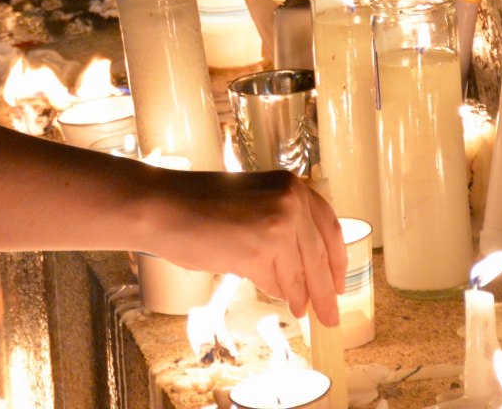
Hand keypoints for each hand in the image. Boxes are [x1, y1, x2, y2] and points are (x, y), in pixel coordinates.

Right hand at [149, 168, 346, 325]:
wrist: (162, 206)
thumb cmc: (197, 205)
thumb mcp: (253, 204)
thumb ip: (281, 225)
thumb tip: (306, 271)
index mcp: (291, 185)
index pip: (330, 228)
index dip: (337, 261)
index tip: (339, 284)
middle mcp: (291, 200)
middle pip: (319, 258)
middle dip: (326, 292)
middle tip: (331, 316)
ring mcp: (277, 224)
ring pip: (299, 274)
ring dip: (298, 295)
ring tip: (299, 311)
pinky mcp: (260, 249)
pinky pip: (277, 282)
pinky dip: (275, 291)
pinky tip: (275, 296)